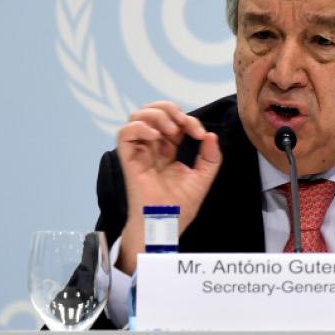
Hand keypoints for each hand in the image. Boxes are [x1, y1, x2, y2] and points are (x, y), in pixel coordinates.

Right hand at [115, 101, 220, 272]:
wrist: (166, 225)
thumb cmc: (180, 207)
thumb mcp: (203, 179)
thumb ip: (210, 158)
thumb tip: (210, 136)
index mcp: (168, 150)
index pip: (173, 122)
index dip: (187, 120)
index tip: (200, 134)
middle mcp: (152, 148)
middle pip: (151, 112)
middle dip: (168, 109)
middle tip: (182, 123)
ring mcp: (139, 153)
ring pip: (136, 117)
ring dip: (155, 115)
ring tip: (170, 129)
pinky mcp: (129, 160)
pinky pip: (124, 134)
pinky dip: (140, 127)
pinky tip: (156, 136)